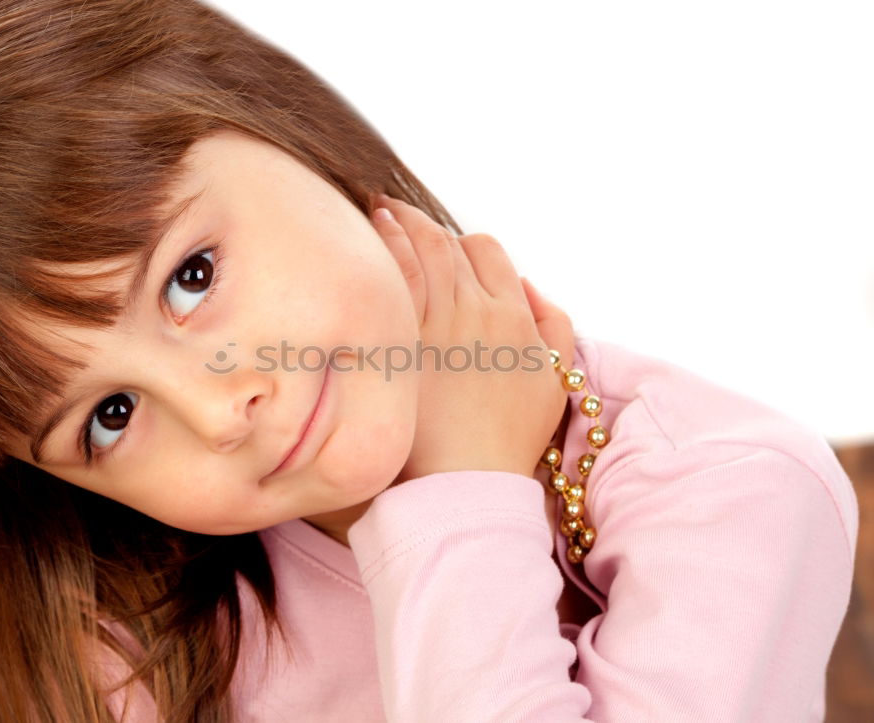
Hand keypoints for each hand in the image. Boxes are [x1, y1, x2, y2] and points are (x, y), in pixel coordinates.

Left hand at [372, 194, 572, 482]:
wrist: (470, 481)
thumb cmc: (509, 439)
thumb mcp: (555, 383)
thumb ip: (554, 327)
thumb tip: (530, 287)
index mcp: (514, 317)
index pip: (487, 251)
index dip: (462, 244)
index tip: (441, 250)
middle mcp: (479, 311)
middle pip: (450, 244)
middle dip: (422, 223)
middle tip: (394, 211)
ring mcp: (440, 324)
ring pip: (422, 250)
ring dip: (400, 223)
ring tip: (377, 210)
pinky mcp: (405, 342)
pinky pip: (396, 277)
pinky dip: (384, 247)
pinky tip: (367, 235)